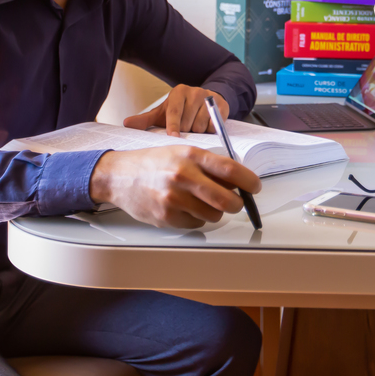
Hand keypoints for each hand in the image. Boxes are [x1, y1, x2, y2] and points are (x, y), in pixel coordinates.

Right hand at [89, 145, 261, 228]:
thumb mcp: (182, 152)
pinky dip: (197, 218)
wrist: (119, 176)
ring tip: (200, 200)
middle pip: (227, 199)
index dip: (249, 181)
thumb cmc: (154, 162)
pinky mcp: (167, 217)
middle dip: (237, 204)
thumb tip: (237, 180)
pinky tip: (184, 207)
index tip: (255, 187)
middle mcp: (183, 176)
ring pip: (214, 215)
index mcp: (191, 156)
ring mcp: (174, 199)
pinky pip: (197, 223)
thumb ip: (209, 165)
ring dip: (215, 211)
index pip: (231, 170)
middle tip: (236, 202)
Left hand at [124, 85, 228, 136]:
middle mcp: (195, 92)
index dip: (173, 126)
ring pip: (201, 126)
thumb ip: (145, 120)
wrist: (204, 101)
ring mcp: (210, 97)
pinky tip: (206, 127)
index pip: (174, 111)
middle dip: (186, 131)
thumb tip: (126, 123)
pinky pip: (215, 126)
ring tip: (195, 127)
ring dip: (198, 132)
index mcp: (179, 92)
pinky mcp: (222, 105)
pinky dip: (210, 131)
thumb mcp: (163, 114)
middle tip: (186, 129)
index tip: (173, 137)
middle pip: (188, 122)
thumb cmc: (180, 110)